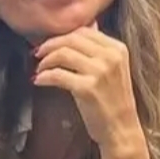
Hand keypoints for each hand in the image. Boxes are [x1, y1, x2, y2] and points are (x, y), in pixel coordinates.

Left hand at [34, 25, 141, 149]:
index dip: (62, 36)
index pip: (84, 31)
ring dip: (46, 61)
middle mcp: (111, 56)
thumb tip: (83, 29)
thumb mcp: (113, 69)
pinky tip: (39, 81)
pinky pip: (58, 75)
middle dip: (50, 44)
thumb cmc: (114, 101)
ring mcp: (100, 72)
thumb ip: (99, 49)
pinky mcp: (88, 88)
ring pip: (63, 54)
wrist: (121, 129)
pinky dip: (44, 77)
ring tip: (39, 69)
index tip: (50, 44)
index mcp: (118, 48)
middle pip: (72, 39)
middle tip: (38, 54)